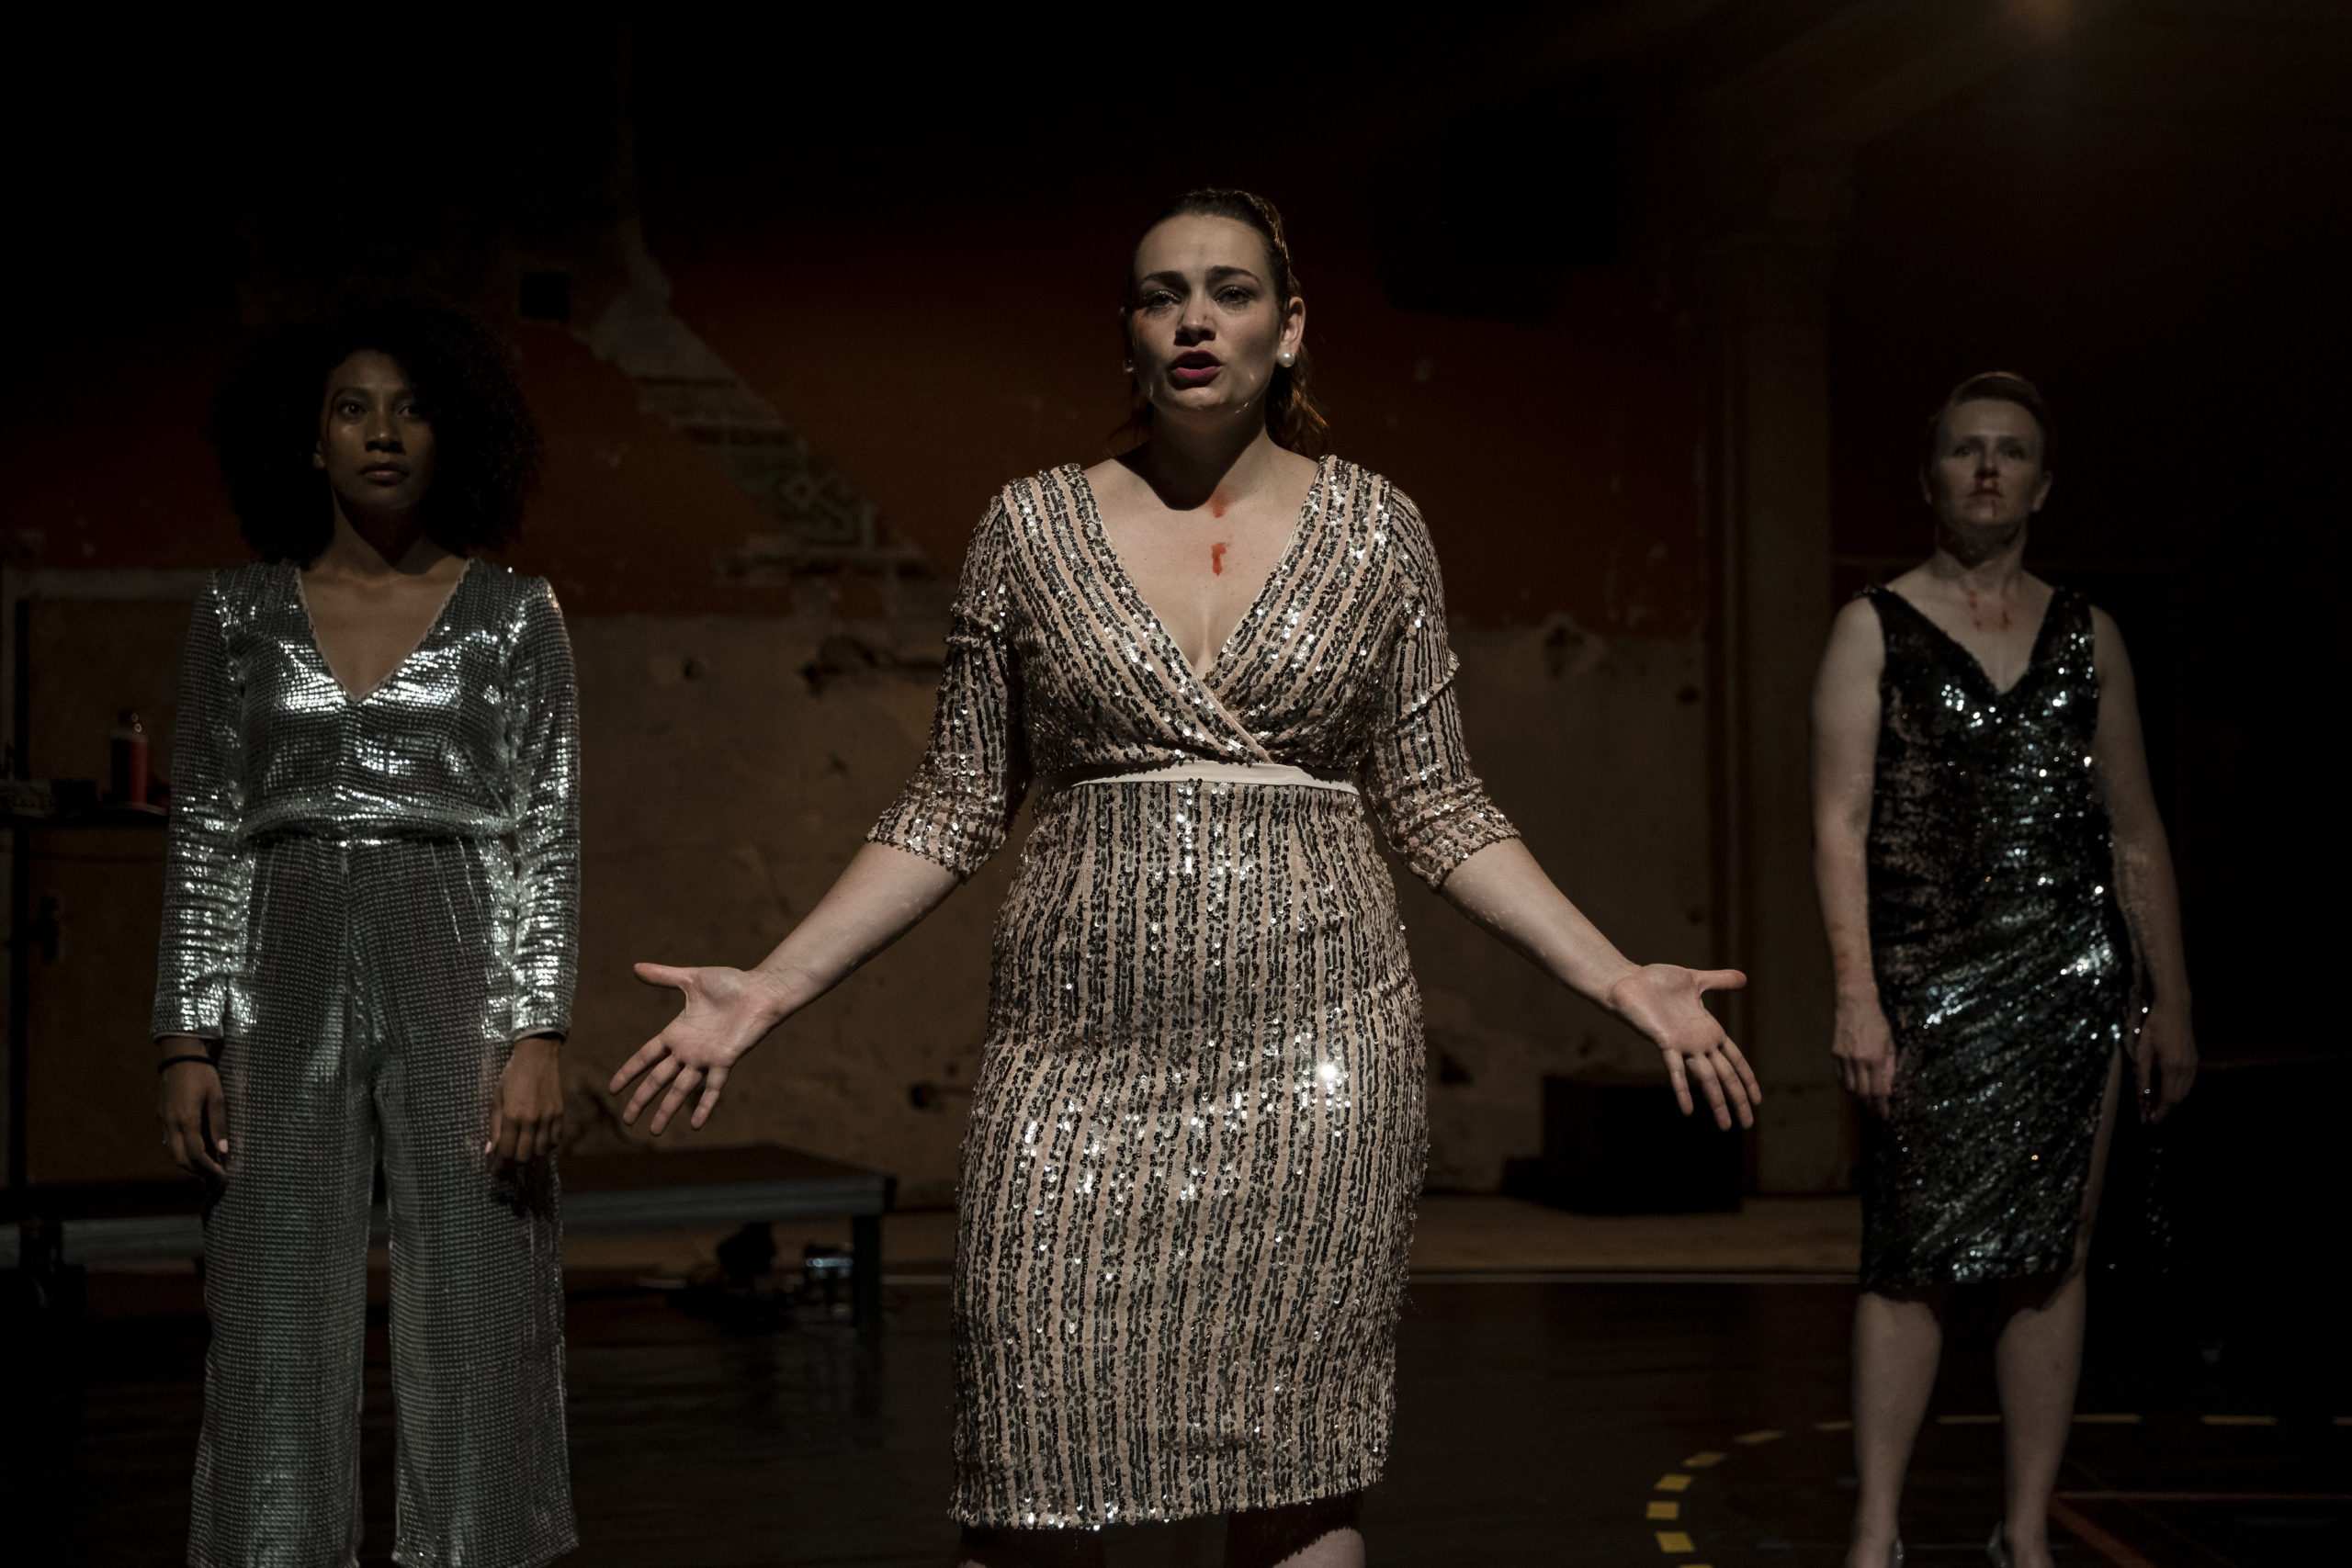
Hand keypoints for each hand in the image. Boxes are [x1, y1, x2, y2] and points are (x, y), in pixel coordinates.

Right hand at [157, 1036, 226, 1180]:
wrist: (180, 1056)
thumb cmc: (203, 1075)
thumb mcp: (217, 1098)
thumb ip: (219, 1126)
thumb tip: (224, 1151)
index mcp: (186, 1120)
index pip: (195, 1154)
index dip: (209, 1168)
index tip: (222, 1175)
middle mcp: (170, 1124)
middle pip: (179, 1159)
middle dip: (197, 1170)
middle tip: (215, 1174)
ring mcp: (163, 1121)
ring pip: (171, 1152)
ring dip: (187, 1163)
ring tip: (207, 1165)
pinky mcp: (161, 1116)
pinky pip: (167, 1142)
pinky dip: (179, 1152)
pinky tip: (193, 1151)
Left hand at [487, 1035, 565, 1164]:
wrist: (537, 1056)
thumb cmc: (512, 1076)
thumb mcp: (497, 1099)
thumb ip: (494, 1126)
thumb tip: (490, 1150)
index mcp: (512, 1115)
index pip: (506, 1151)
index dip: (500, 1164)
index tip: (495, 1168)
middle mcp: (532, 1120)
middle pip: (524, 1156)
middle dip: (513, 1163)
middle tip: (507, 1161)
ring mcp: (548, 1117)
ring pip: (541, 1151)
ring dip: (530, 1155)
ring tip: (523, 1151)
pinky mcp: (560, 1114)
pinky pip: (555, 1140)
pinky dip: (546, 1146)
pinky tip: (538, 1142)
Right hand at [610, 963, 793, 1133]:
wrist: (760, 990)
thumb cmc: (730, 983)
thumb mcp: (690, 979)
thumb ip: (663, 977)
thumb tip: (635, 967)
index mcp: (676, 1032)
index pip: (646, 1057)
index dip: (629, 1071)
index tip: (613, 1089)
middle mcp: (688, 1050)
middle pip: (658, 1079)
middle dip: (642, 1099)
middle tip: (627, 1120)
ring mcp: (705, 1058)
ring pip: (681, 1089)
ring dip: (667, 1110)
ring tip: (654, 1131)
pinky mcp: (725, 1061)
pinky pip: (713, 1088)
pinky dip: (705, 1105)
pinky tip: (696, 1125)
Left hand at [1606, 965, 1761, 1129]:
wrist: (1628, 981)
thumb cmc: (1657, 981)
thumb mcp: (1695, 980)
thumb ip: (1720, 981)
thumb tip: (1743, 978)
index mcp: (1709, 1030)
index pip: (1735, 1059)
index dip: (1747, 1078)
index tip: (1757, 1100)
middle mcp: (1698, 1042)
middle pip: (1725, 1075)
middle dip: (1738, 1099)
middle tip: (1748, 1124)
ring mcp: (1683, 1045)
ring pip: (1707, 1078)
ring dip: (1717, 1102)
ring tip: (1726, 1126)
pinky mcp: (1665, 1042)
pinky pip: (1676, 1070)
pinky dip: (1682, 1090)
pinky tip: (1688, 1110)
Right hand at [1832, 996, 1897, 1118]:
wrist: (1855, 1004)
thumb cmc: (1877, 1023)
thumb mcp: (1890, 1045)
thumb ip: (1890, 1069)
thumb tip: (1890, 1090)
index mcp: (1875, 1059)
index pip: (1878, 1091)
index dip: (1881, 1107)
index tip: (1885, 1115)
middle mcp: (1858, 1061)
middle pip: (1862, 1094)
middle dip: (1870, 1106)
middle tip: (1876, 1110)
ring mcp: (1844, 1057)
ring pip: (1849, 1088)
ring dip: (1858, 1096)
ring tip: (1866, 1098)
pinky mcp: (1835, 1053)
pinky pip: (1840, 1077)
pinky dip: (1848, 1084)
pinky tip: (1855, 1084)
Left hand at [2131, 1001, 2195, 1122]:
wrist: (2175, 1009)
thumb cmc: (2155, 1026)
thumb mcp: (2143, 1049)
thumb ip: (2142, 1074)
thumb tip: (2140, 1094)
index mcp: (2171, 1066)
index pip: (2168, 1098)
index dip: (2160, 1112)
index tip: (2150, 1121)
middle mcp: (2186, 1068)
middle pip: (2178, 1098)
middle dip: (2166, 1110)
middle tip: (2152, 1116)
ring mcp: (2193, 1064)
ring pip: (2185, 1092)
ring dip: (2173, 1102)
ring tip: (2159, 1107)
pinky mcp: (2195, 1060)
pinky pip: (2189, 1083)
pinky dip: (2180, 1092)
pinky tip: (2170, 1092)